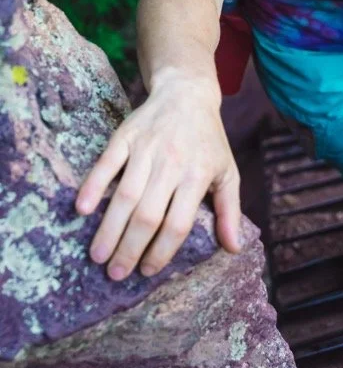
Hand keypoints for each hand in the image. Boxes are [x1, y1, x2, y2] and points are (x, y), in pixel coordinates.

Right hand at [75, 72, 240, 280]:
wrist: (187, 93)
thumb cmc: (208, 140)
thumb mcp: (226, 172)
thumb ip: (229, 211)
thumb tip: (234, 249)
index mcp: (198, 176)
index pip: (178, 223)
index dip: (162, 251)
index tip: (148, 271)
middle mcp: (172, 163)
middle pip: (148, 215)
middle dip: (130, 249)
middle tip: (116, 274)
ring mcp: (146, 149)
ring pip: (125, 195)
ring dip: (109, 229)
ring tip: (98, 255)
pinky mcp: (125, 136)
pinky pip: (106, 163)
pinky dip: (93, 186)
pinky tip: (82, 210)